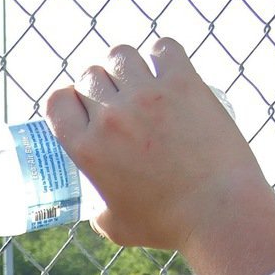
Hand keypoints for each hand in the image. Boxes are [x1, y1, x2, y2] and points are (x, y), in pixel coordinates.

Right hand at [45, 39, 267, 250]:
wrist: (217, 211)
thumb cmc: (167, 225)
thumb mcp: (118, 227)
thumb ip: (100, 213)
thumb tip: (97, 211)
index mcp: (87, 150)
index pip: (56, 102)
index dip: (66, 101)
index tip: (80, 108)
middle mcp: (111, 117)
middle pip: (89, 76)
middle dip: (97, 86)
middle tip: (116, 100)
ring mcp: (146, 95)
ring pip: (119, 55)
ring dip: (124, 66)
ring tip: (138, 81)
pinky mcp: (183, 82)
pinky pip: (163, 47)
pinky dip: (161, 54)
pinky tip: (166, 69)